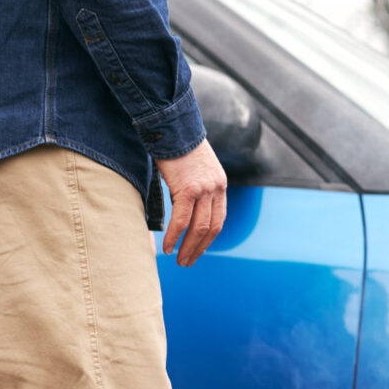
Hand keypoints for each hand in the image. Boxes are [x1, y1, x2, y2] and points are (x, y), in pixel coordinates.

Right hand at [156, 140, 229, 267]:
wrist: (172, 127)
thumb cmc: (177, 147)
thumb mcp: (194, 169)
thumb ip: (194, 187)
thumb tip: (182, 206)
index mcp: (220, 184)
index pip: (219, 218)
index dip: (209, 237)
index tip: (199, 249)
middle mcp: (216, 188)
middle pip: (212, 227)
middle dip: (199, 248)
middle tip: (188, 262)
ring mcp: (204, 189)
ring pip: (199, 228)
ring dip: (188, 247)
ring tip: (179, 260)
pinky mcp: (188, 188)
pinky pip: (182, 220)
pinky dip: (175, 236)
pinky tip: (168, 248)